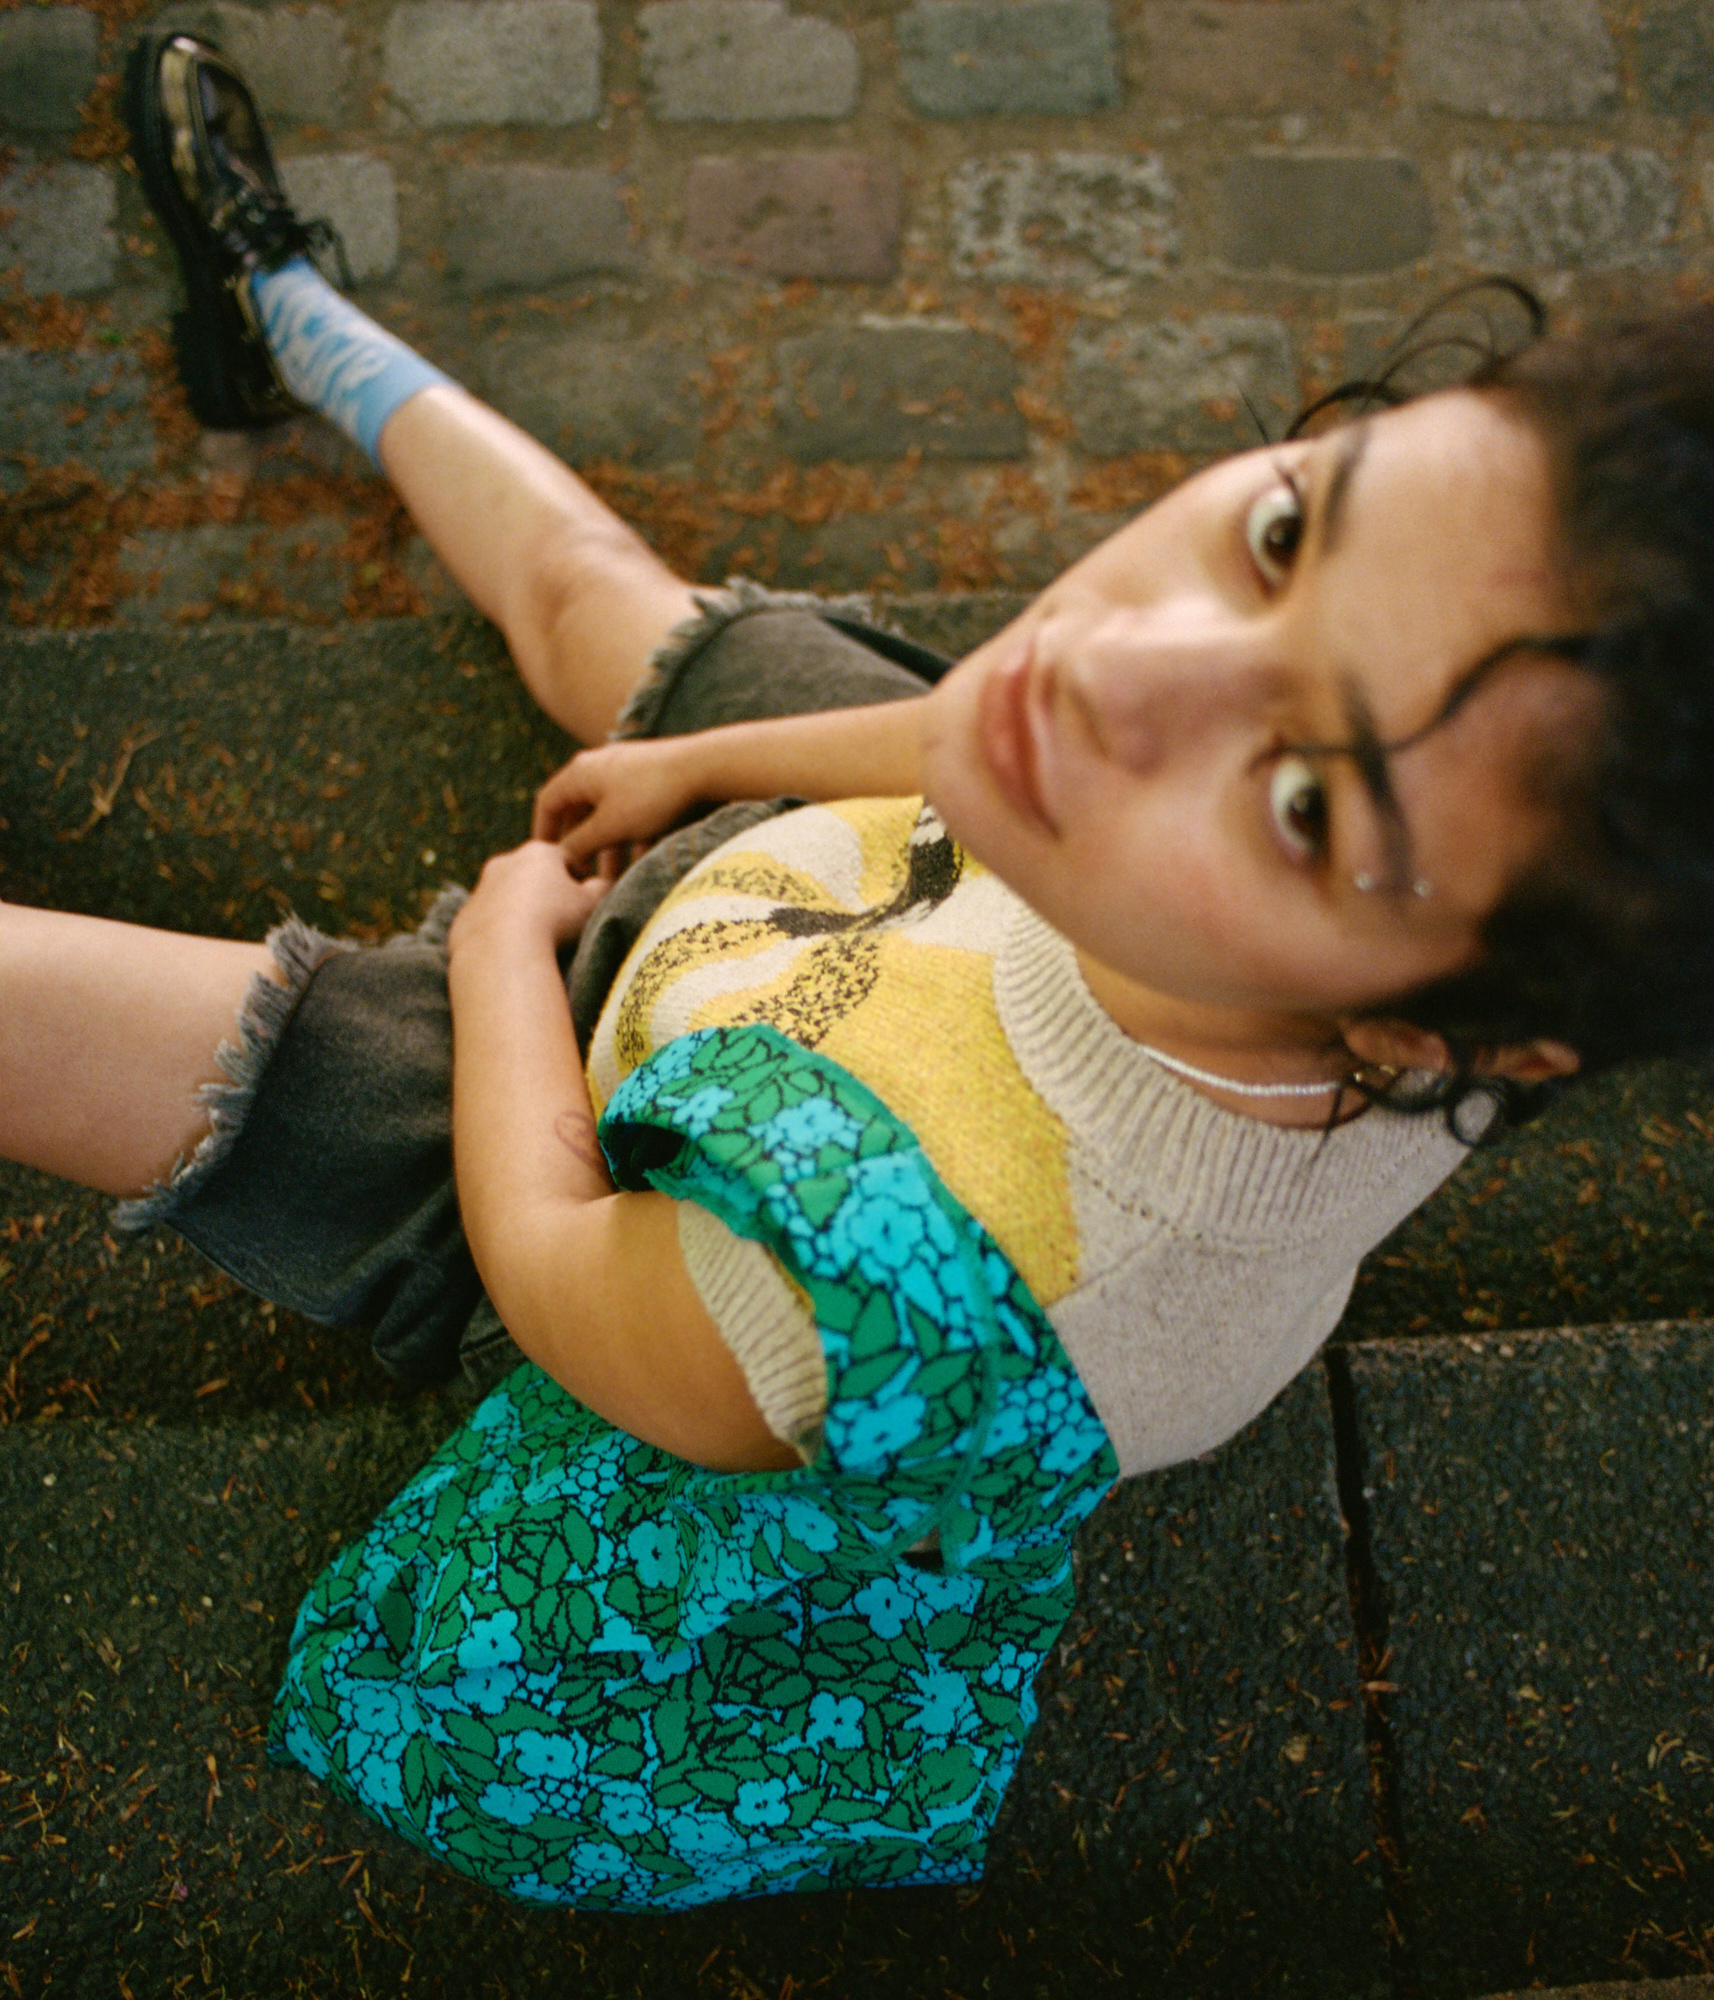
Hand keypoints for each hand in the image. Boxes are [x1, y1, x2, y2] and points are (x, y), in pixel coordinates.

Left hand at [448, 841, 609, 959]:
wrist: (503, 953)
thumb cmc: (555, 923)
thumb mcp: (592, 903)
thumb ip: (602, 888)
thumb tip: (602, 884)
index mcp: (538, 853)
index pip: (566, 858)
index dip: (579, 877)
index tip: (586, 897)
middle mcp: (504, 863)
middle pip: (531, 874)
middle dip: (546, 891)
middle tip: (562, 918)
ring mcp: (480, 890)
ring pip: (506, 898)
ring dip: (520, 912)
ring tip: (537, 938)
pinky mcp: (463, 918)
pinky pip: (487, 923)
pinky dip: (499, 933)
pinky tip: (513, 951)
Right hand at [532, 738, 707, 873]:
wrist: (705, 767)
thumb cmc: (652, 796)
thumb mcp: (609, 827)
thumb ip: (580, 844)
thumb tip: (562, 858)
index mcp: (580, 773)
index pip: (548, 803)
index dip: (543, 833)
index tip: (546, 860)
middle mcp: (599, 766)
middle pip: (580, 811)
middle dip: (582, 847)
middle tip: (582, 876)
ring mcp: (627, 769)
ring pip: (609, 814)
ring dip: (609, 847)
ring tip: (614, 879)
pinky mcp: (652, 777)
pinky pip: (632, 810)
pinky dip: (632, 835)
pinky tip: (643, 861)